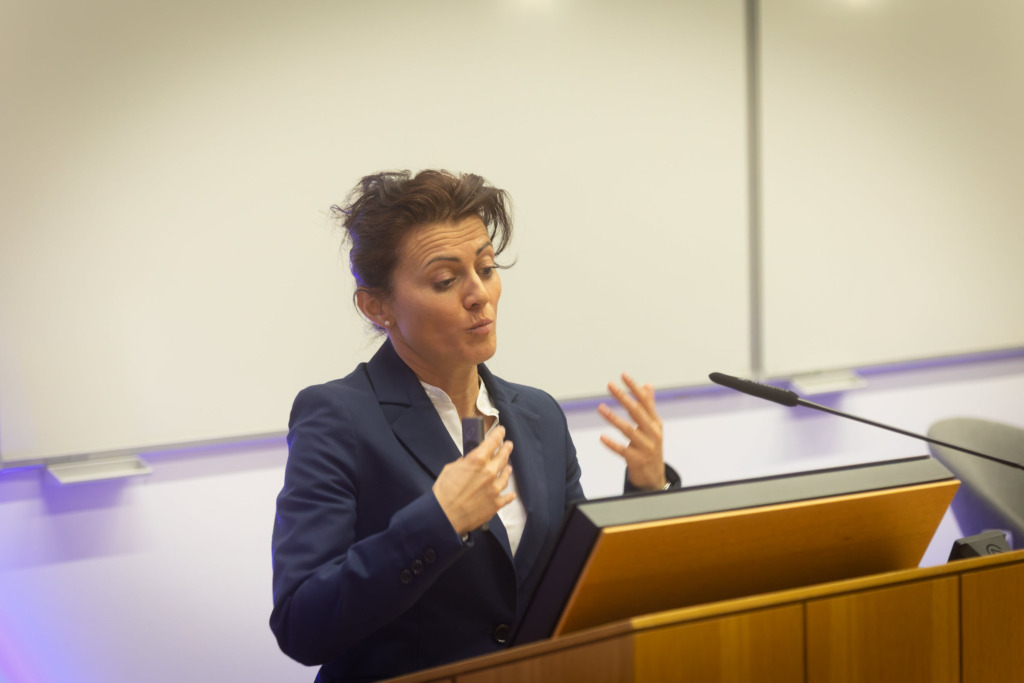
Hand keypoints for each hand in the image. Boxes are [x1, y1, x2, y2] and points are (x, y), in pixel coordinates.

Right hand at [432, 426, 515, 535]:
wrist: (445, 516)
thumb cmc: (444, 492)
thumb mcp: (450, 469)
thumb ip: (464, 463)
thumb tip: (469, 462)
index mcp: (477, 460)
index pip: (492, 441)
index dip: (498, 434)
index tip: (502, 431)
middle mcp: (490, 472)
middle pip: (503, 457)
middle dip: (506, 449)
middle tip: (508, 445)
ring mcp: (495, 489)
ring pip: (506, 475)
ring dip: (506, 470)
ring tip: (508, 468)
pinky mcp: (496, 504)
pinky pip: (507, 496)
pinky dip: (508, 494)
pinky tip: (510, 493)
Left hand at [598, 373, 665, 490]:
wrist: (654, 477)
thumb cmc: (651, 447)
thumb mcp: (653, 427)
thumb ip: (649, 406)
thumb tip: (647, 385)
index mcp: (655, 423)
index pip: (645, 401)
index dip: (635, 388)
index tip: (623, 375)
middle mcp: (653, 433)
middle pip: (637, 412)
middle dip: (623, 397)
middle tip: (610, 385)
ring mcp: (646, 447)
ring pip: (629, 430)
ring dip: (613, 418)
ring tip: (600, 408)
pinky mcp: (637, 460)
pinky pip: (623, 450)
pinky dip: (612, 444)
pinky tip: (601, 437)